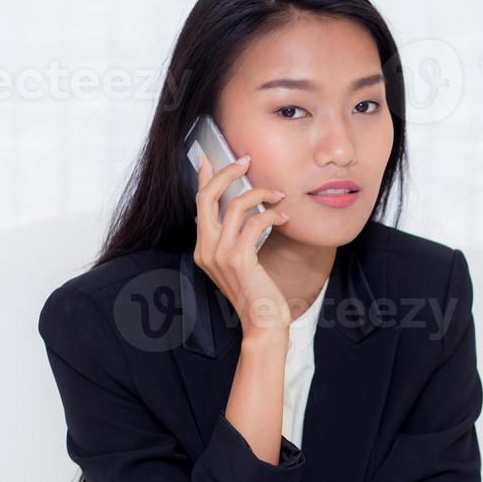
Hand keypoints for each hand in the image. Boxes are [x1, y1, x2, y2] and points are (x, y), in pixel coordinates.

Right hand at [193, 153, 291, 337]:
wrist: (262, 322)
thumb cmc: (257, 293)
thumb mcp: (239, 261)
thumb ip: (234, 237)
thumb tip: (238, 208)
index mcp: (203, 249)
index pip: (199, 204)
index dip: (203, 178)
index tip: (208, 159)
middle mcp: (206, 249)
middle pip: (207, 197)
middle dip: (227, 173)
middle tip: (246, 161)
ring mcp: (220, 255)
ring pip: (235, 205)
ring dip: (261, 194)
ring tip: (279, 196)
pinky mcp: (239, 259)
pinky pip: (255, 222)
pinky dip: (272, 214)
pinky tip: (284, 218)